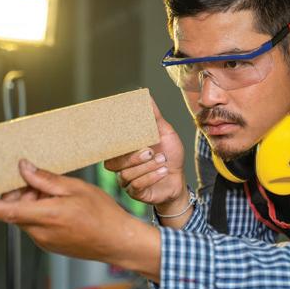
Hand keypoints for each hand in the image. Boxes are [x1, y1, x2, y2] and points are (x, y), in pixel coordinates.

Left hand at [0, 160, 160, 279]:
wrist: (117, 241)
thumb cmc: (103, 214)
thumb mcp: (76, 188)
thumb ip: (46, 180)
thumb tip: (25, 169)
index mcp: (48, 215)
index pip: (7, 211)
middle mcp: (41, 232)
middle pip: (16, 210)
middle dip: (21, 195)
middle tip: (40, 182)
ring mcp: (44, 241)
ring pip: (26, 218)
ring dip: (32, 204)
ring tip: (58, 196)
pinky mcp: (50, 245)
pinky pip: (36, 226)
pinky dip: (40, 214)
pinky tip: (61, 208)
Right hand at [105, 98, 187, 212]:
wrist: (180, 179)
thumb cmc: (170, 155)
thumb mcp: (165, 132)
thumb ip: (154, 116)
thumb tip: (146, 95)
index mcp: (125, 150)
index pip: (110, 146)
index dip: (111, 141)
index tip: (122, 135)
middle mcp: (122, 165)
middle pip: (112, 163)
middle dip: (132, 157)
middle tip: (149, 151)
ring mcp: (127, 180)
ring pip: (126, 174)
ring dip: (146, 167)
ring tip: (162, 160)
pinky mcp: (135, 193)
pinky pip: (135, 186)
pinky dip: (151, 177)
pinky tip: (163, 171)